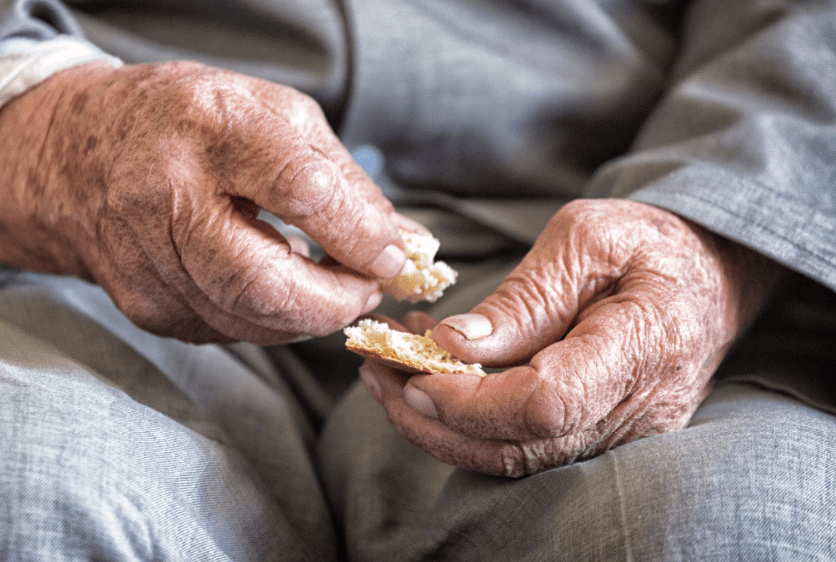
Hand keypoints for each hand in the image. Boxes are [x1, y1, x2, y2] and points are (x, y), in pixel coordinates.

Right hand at [0, 62, 407, 343]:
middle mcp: (166, 196)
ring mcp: (146, 261)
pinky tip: (274, 285)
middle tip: (367, 290)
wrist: (79, 156)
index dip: (359, 236)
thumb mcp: (271, 116)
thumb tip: (403, 245)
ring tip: (330, 285)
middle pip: (266, 285)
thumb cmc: (190, 124)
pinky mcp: (145, 306)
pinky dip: (268, 319)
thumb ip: (342, 182)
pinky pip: (228, 331)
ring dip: (308, 315)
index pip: (301, 192)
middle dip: (335, 303)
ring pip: (251, 322)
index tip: (392, 255)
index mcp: (210, 127)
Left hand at [359, 199, 777, 475]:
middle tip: (375, 370)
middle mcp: (638, 408)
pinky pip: (522, 447)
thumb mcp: (586, 238)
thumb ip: (524, 297)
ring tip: (387, 373)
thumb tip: (453, 345)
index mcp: (644, 344)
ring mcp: (621, 433)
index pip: (546, 404)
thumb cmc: (650, 243)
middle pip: (518, 448)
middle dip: (431, 418)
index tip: (414, 368)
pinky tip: (429, 379)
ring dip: (437, 424)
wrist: (706, 274)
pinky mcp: (597, 435)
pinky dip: (465, 421)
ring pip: (513, 458)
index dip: (471, 399)